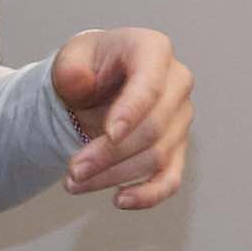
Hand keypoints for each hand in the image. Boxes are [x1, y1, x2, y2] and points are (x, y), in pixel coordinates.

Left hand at [49, 27, 190, 209]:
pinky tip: (119, 200)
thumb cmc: (88, 66)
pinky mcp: (177, 148)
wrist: (96, 84)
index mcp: (153, 49)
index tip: (110, 134)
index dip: (133, 110)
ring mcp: (181, 117)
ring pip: (156, 156)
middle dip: (109, 153)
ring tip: (74, 182)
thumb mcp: (71, 58)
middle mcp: (177, 82)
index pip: (151, 82)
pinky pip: (171, 179)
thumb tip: (79, 83)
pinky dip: (148, 195)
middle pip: (153, 127)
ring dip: (113, 176)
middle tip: (73, 170)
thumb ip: (71, 68)